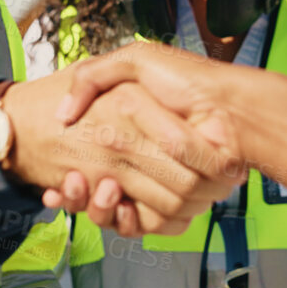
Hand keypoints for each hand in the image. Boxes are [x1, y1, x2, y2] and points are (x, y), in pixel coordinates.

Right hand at [3, 64, 241, 235]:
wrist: (231, 106)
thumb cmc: (186, 80)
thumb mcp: (133, 62)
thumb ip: (92, 77)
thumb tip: (63, 113)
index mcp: (126, 134)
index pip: (84, 165)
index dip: (67, 177)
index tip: (55, 177)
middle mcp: (136, 162)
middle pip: (94, 193)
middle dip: (76, 196)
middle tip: (69, 182)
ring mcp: (153, 184)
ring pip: (111, 213)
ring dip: (95, 209)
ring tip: (89, 189)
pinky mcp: (172, 203)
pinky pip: (142, 225)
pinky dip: (125, 222)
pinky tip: (118, 207)